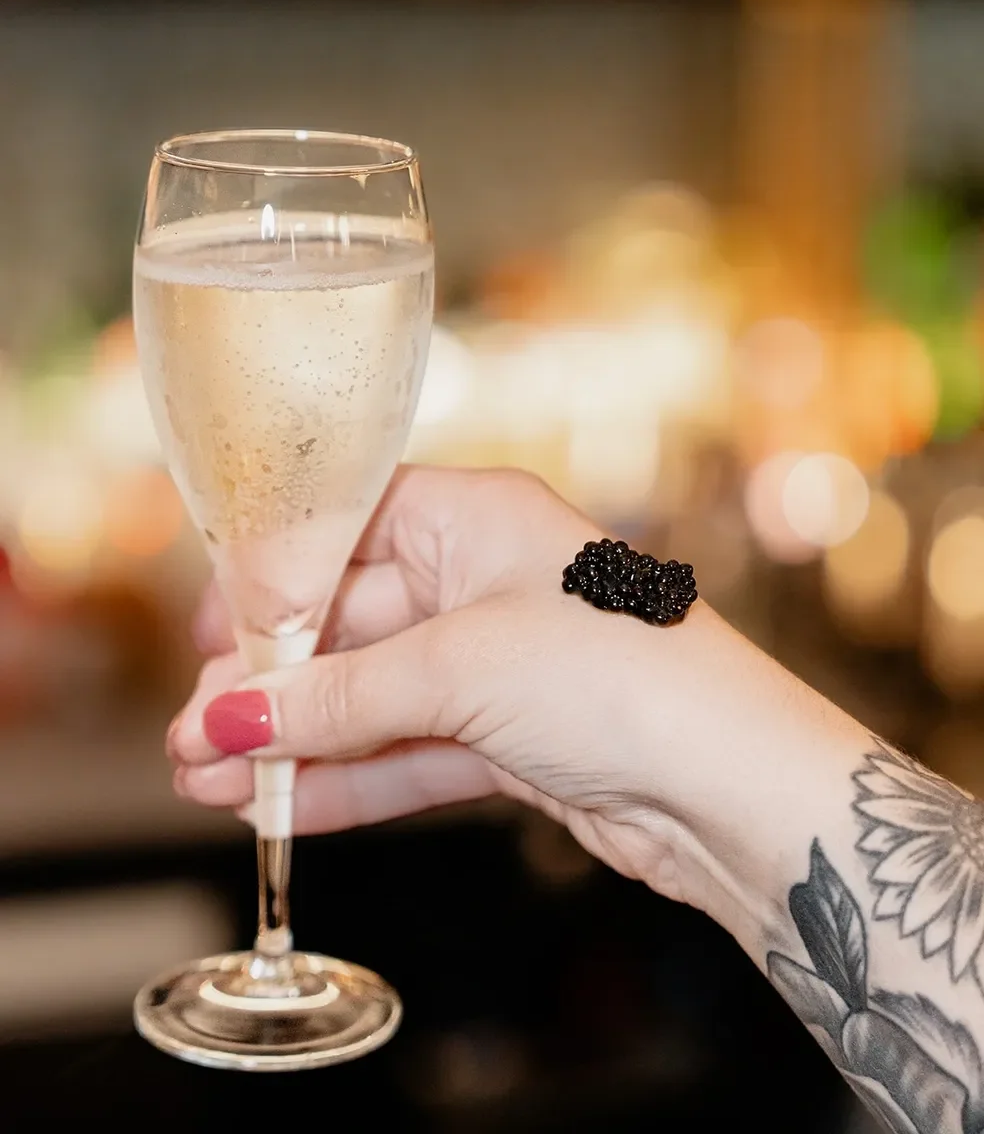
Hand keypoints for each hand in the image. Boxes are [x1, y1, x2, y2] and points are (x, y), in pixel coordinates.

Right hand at [169, 466, 865, 936]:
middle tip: (195, 732)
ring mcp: (495, 661)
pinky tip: (279, 804)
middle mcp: (484, 578)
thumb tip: (230, 715)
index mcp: (479, 516)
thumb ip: (339, 695)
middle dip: (269, 682)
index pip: (343, 529)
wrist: (735, 787)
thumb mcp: (461, 669)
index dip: (270, 583)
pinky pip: (405, 749)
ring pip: (369, 695)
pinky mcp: (507, 737)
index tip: (208, 638)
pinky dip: (345, 777)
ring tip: (210, 779)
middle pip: (347, 622)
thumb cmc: (623, 680)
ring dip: (293, 740)